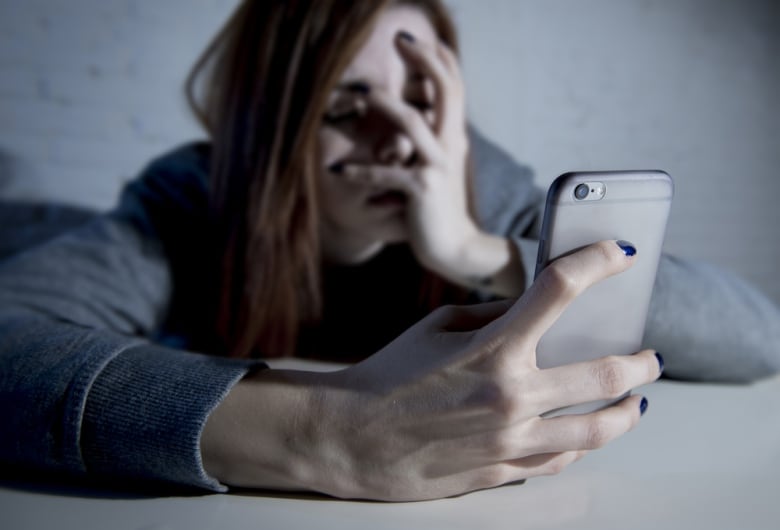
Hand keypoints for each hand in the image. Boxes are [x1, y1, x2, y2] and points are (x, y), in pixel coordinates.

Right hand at [201, 241, 661, 500]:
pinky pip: (560, 459)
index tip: (617, 256)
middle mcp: (511, 395)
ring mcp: (511, 439)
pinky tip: (588, 434)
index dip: (596, 264)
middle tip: (649, 356)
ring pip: (597, 429)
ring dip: (628, 412)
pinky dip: (582, 443)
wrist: (351, 437)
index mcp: (493, 348)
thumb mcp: (438, 328)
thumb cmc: (389, 376)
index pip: (559, 291)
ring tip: (637, 403)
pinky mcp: (502, 470)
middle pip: (603, 374)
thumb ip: (494, 319)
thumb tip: (535, 313)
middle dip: (639, 361)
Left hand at [340, 35, 522, 292]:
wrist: (456, 247)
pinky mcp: (421, 189)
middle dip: (424, 60)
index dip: (439, 58)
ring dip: (388, 106)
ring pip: (414, 124)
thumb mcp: (441, 167)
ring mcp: (438, 166)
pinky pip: (385, 173)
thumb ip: (433, 139)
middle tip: (399, 38)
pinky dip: (360, 172)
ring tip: (365, 95)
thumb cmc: (441, 207)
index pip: (454, 88)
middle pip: (446, 90)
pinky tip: (338, 173)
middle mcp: (451, 145)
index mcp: (455, 137)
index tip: (414, 38)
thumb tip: (422, 112)